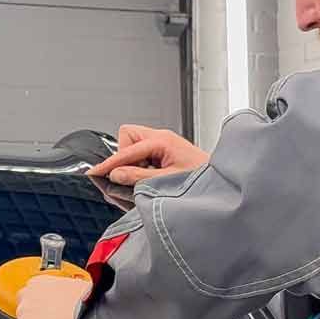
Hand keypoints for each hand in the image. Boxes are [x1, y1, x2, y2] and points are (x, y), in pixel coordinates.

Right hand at [89, 125, 209, 186]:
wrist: (223, 182)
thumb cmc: (204, 179)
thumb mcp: (167, 181)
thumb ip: (139, 178)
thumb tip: (117, 174)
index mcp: (162, 141)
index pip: (126, 150)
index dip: (109, 163)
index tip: (96, 172)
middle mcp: (163, 138)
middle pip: (128, 136)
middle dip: (124, 155)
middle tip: (131, 174)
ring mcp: (165, 143)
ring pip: (135, 144)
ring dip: (134, 161)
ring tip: (147, 177)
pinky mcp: (167, 150)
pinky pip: (144, 152)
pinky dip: (143, 164)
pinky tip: (154, 176)